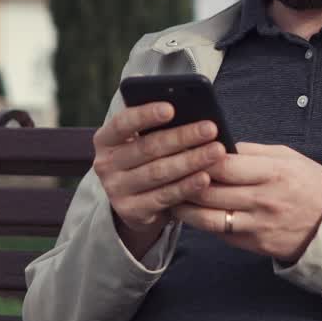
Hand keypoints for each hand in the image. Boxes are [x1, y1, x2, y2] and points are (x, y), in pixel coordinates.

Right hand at [93, 103, 226, 257]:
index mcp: (105, 140)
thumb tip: (190, 110)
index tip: (171, 108)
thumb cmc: (144, 160)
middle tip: (210, 129)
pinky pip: (164, 197)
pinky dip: (187, 186)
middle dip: (182, 137)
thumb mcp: (141, 142)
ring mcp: (116, 190)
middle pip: (148, 148)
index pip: (122, 123)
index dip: (146, 115)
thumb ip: (156, 128)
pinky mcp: (131, 211)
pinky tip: (205, 177)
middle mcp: (105, 164)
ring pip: (158, 173)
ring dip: (191, 161)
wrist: (134, 203)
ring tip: (216, 151)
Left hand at [172, 143, 321, 263]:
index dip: (199, 158)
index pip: (224, 166)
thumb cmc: (307, 184)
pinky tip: (190, 212)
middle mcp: (263, 201)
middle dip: (184, 182)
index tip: (183, 150)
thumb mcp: (287, 157)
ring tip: (169, 196)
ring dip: (184, 208)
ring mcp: (256, 226)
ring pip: (207, 218)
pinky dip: (202, 222)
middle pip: (210, 192)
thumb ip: (253, 152)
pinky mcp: (252, 245)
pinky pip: (219, 233)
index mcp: (273, 173)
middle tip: (165, 173)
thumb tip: (219, 145)